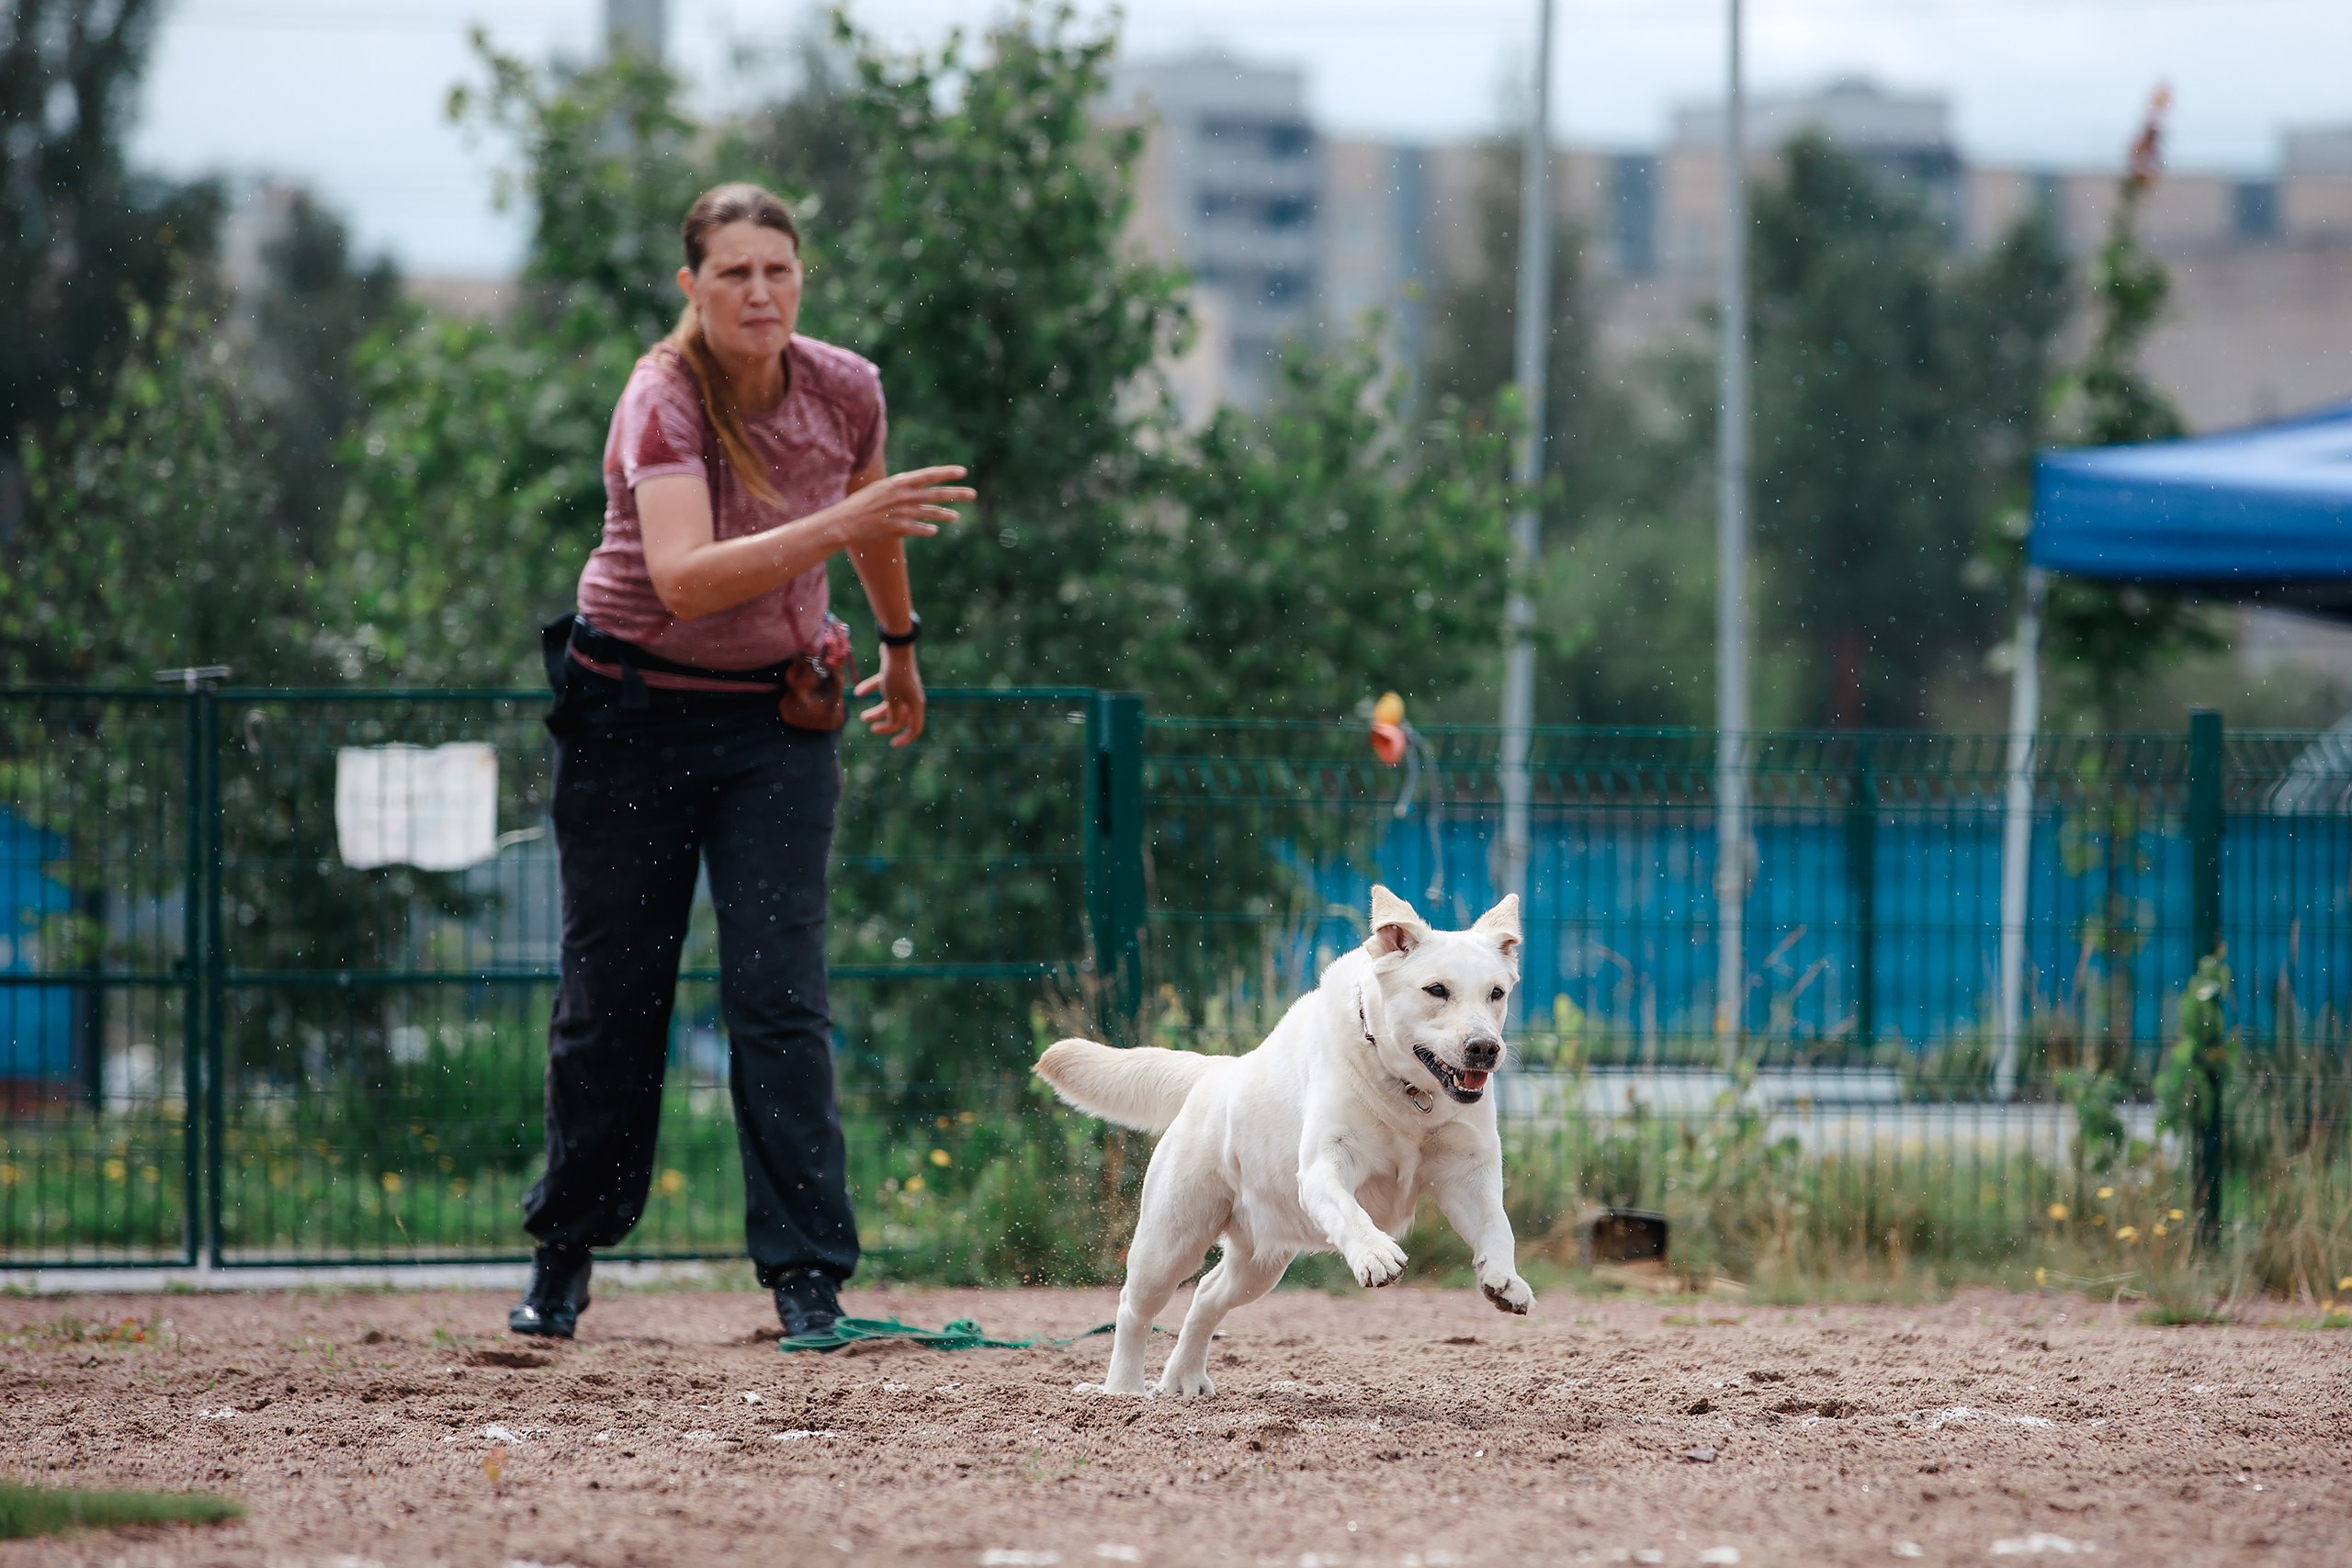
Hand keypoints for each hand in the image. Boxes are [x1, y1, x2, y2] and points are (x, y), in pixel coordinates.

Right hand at [832, 466, 972, 551]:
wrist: (845, 521)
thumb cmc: (860, 503)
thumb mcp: (880, 488)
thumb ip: (900, 487)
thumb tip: (916, 486)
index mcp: (898, 482)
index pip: (928, 474)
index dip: (947, 473)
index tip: (963, 472)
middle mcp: (903, 495)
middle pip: (937, 493)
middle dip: (957, 494)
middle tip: (973, 494)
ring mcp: (902, 512)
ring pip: (931, 513)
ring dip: (945, 514)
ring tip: (955, 516)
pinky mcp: (899, 528)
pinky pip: (920, 529)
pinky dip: (928, 529)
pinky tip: (934, 530)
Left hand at [855, 644, 924, 747]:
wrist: (896, 647)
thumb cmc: (896, 676)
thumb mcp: (893, 700)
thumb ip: (893, 716)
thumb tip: (893, 725)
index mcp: (916, 705)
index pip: (915, 728)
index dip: (905, 738)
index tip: (892, 744)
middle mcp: (911, 697)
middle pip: (899, 717)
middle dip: (885, 724)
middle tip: (871, 728)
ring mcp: (902, 687)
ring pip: (889, 704)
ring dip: (875, 711)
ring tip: (861, 716)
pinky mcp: (893, 676)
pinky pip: (882, 688)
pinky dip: (870, 690)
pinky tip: (858, 692)